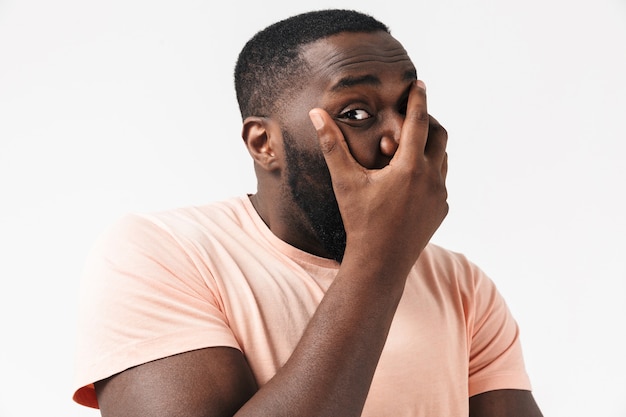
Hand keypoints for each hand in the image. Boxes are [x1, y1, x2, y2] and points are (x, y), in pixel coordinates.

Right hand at [309, 80, 448, 273]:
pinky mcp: (441, 210)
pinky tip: (412, 175)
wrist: (381, 262)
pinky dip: (430, 170)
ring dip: (429, 146)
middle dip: (426, 120)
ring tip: (411, 143)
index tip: (418, 83)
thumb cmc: (360, 221)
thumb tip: (316, 114)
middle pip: (438, 135)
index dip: (418, 99)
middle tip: (412, 114)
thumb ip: (332, 145)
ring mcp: (440, 196)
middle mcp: (431, 178)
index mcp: (409, 166)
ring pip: (442, 158)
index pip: (418, 121)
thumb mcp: (345, 181)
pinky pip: (441, 180)